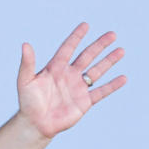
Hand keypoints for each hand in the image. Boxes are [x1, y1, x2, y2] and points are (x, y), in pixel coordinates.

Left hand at [17, 23, 125, 138]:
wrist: (35, 124)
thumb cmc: (27, 102)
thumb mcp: (25, 81)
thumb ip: (27, 63)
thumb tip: (25, 44)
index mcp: (55, 68)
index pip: (68, 48)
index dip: (76, 37)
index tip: (86, 25)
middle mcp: (69, 75)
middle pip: (87, 56)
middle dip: (99, 45)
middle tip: (112, 34)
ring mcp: (78, 88)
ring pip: (97, 71)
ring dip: (109, 61)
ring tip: (121, 50)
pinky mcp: (84, 102)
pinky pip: (101, 92)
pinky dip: (112, 85)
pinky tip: (123, 78)